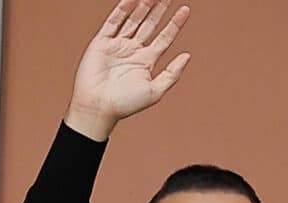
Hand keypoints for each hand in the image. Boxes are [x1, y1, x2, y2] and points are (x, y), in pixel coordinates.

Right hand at [65, 0, 191, 140]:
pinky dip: (123, 10)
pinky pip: (114, 22)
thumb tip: (187, 55)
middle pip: (150, 24)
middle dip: (160, 10)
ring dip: (143, 6)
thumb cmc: (126, 104)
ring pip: (133, 20)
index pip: (164, 37)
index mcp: (147, 61)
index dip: (175, 24)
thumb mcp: (156, 90)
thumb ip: (172, 73)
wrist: (99, 107)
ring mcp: (118, 45)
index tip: (185, 9)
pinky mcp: (102, 42)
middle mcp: (133, 50)